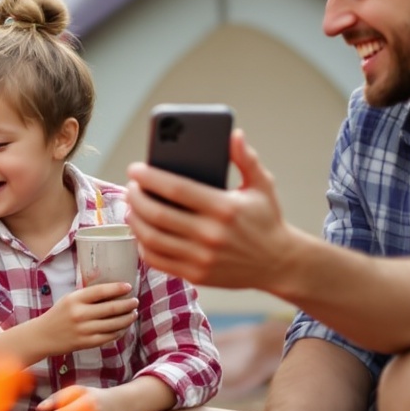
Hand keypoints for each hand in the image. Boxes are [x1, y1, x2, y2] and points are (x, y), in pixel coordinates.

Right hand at [37, 281, 137, 354]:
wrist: (42, 336)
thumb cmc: (58, 315)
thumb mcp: (69, 299)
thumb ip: (87, 296)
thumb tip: (113, 291)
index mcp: (75, 299)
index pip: (101, 291)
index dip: (118, 288)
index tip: (128, 287)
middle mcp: (80, 314)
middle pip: (112, 308)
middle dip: (128, 304)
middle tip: (135, 301)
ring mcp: (84, 330)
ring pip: (114, 324)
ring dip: (127, 318)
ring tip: (133, 314)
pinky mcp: (87, 343)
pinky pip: (109, 337)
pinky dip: (119, 331)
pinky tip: (123, 327)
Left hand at [124, 128, 301, 292]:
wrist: (279, 264)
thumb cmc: (267, 220)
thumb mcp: (262, 185)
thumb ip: (246, 159)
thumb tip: (233, 135)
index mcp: (224, 208)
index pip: (176, 189)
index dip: (149, 178)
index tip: (135, 170)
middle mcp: (211, 234)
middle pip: (157, 213)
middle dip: (136, 197)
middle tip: (130, 187)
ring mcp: (202, 257)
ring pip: (152, 238)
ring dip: (134, 221)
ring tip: (132, 207)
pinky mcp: (196, 275)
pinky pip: (158, 260)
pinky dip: (143, 245)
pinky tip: (142, 232)